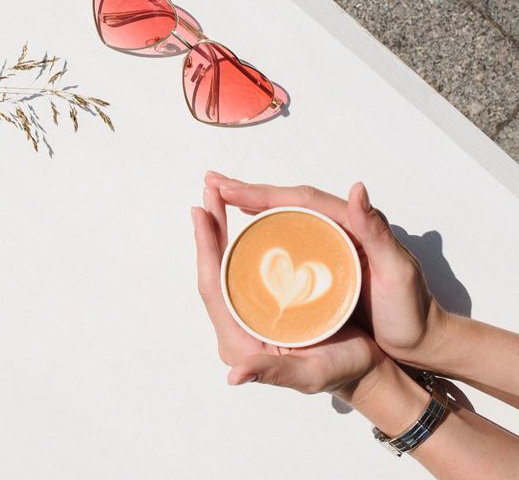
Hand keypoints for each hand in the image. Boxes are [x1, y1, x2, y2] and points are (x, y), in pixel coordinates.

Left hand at [192, 186, 383, 398]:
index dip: (205, 249)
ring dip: (221, 230)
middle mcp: (238, 326)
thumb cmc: (342, 373)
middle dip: (210, 229)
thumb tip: (235, 375)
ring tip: (219, 197)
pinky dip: (240, 241)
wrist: (365, 373)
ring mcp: (249, 314)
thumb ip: (273, 372)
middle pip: (215, 270)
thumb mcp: (309, 374)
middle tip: (208, 190)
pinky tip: (245, 219)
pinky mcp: (264, 305)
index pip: (212, 287)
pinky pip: (244, 268)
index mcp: (239, 340)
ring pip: (227, 265)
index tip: (201, 212)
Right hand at [203, 171, 448, 368]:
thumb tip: (357, 189)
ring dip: (252, 204)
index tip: (228, 189)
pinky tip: (249, 228)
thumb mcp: (397, 271)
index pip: (299, 200)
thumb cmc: (410, 311)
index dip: (262, 193)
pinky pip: (289, 236)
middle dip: (248, 191)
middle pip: (286, 202)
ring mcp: (330, 244)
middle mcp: (338, 227)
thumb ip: (377, 231)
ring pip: (284, 216)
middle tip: (212, 182)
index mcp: (350, 224)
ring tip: (221, 197)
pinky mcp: (325, 262)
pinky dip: (265, 226)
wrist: (422, 339)